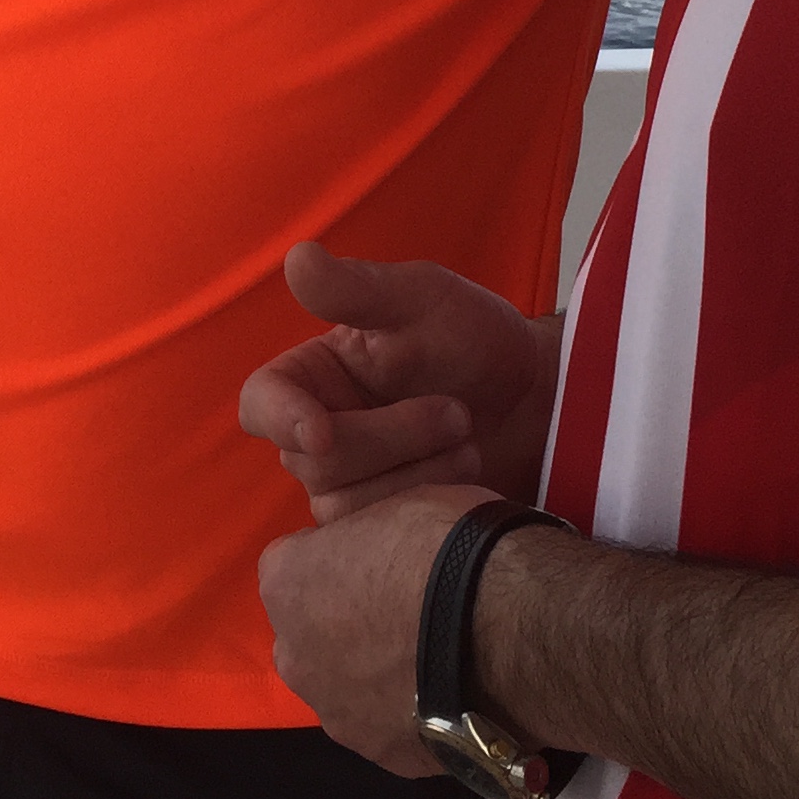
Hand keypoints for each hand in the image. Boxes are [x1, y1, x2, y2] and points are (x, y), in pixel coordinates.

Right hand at [238, 242, 558, 521]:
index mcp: (311, 376)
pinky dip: (430, 504)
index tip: (320, 432)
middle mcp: (317, 434)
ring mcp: (350, 485)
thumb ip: (357, 288)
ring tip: (467, 440)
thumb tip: (298, 259)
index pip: (261, 402)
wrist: (536, 402)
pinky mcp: (384, 527)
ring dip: (420, 472)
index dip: (282, 419)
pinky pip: (382, 539)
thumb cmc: (473, 337)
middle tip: (456, 412)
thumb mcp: (419, 298)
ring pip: (348, 505)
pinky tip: (467, 478)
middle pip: (313, 461)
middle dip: (392, 438)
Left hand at [259, 482, 502, 774]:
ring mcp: (337, 713)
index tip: (380, 559)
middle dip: (345, 624)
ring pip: (346, 689)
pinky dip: (414, 713)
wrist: (510, 629)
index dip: (340, 558)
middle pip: (311, 635)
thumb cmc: (448, 548)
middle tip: (404, 610)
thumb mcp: (395, 506)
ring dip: (376, 676)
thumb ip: (367, 540)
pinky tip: (453, 694)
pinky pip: (391, 727)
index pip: (295, 564)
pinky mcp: (384, 756)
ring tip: (435, 660)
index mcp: (287, 582)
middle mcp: (295, 655)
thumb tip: (378, 552)